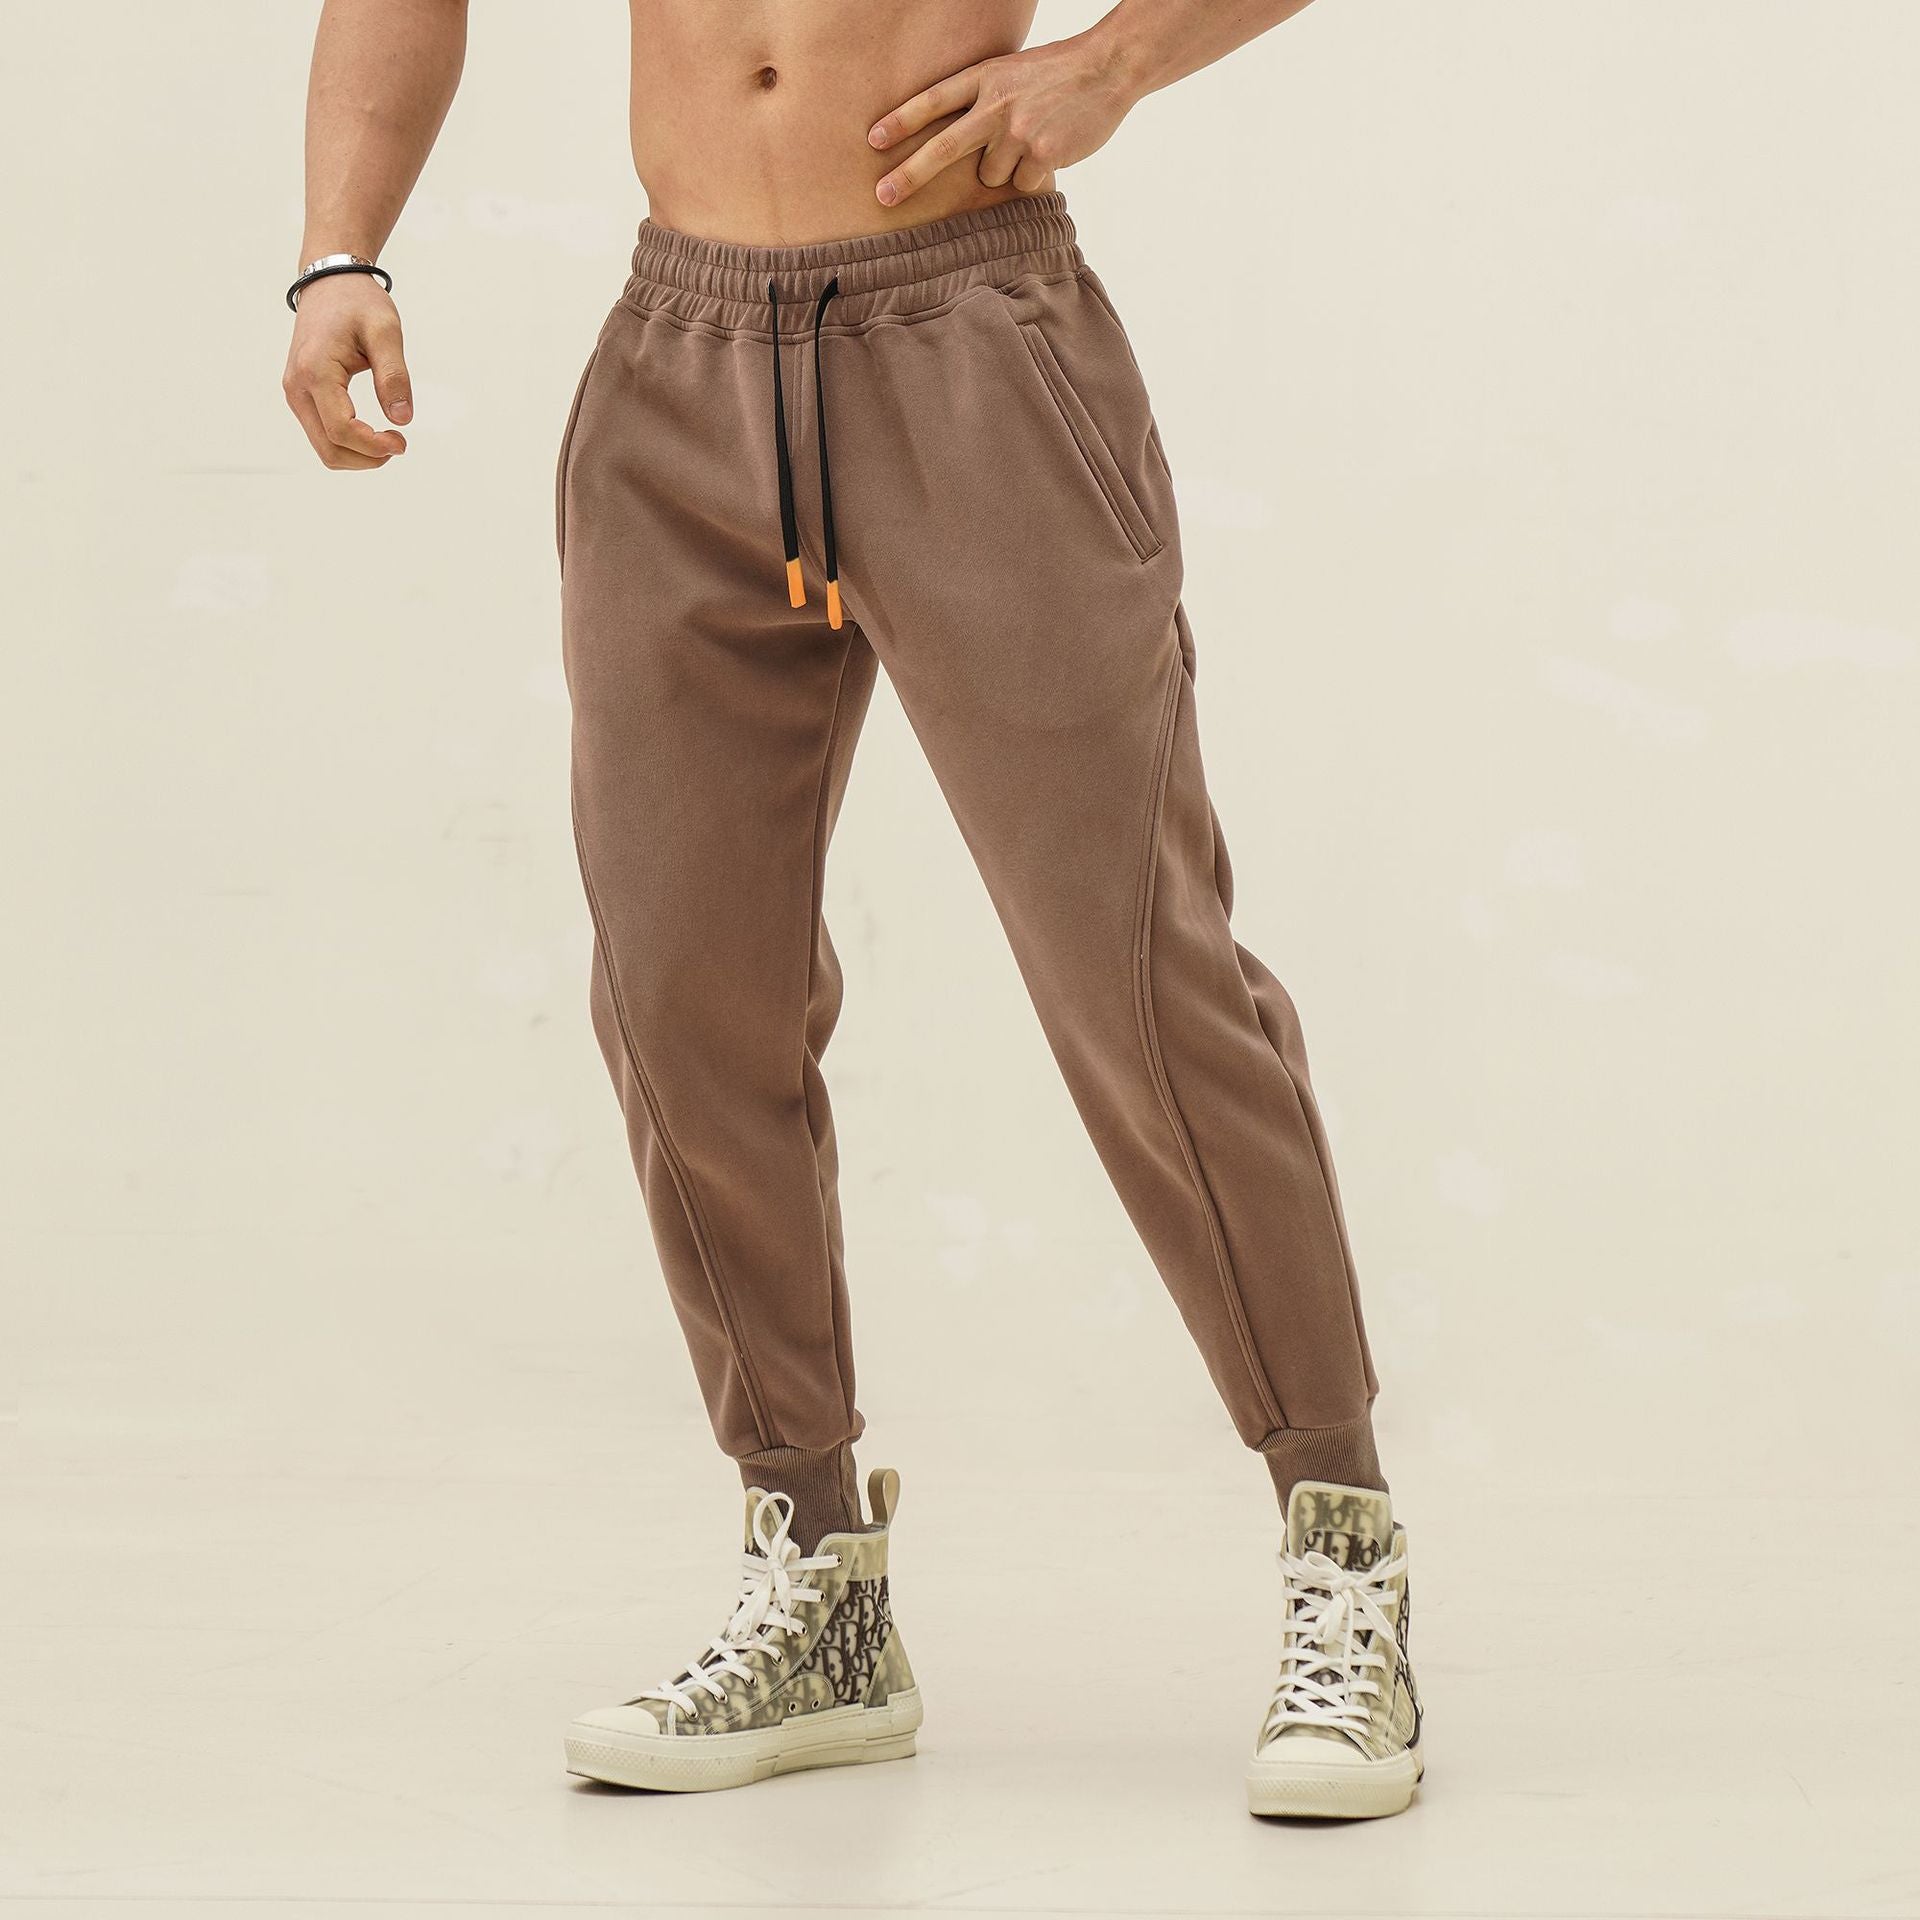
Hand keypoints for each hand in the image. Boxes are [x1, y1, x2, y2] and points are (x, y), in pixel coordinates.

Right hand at [281, 273, 412, 470]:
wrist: (329, 283)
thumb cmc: (357, 302)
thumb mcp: (385, 331)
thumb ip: (394, 375)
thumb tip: (402, 419)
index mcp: (315, 371)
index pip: (342, 430)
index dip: (375, 446)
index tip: (403, 440)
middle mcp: (297, 387)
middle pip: (329, 449)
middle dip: (367, 458)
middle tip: (399, 443)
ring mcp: (296, 393)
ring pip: (324, 447)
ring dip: (358, 454)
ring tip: (387, 438)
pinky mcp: (301, 395)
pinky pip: (322, 434)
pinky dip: (348, 443)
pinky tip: (371, 431)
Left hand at [868, 32, 1137, 208]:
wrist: (1107, 67)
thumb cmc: (1056, 73)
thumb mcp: (1011, 71)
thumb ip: (981, 98)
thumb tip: (952, 142)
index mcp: (985, 77)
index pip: (934, 101)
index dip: (902, 121)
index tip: (873, 141)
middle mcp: (996, 105)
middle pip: (944, 147)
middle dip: (909, 175)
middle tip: (881, 196)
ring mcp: (1019, 132)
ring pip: (990, 175)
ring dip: (1005, 167)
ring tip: (1032, 138)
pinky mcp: (1043, 155)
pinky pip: (1022, 184)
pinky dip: (1033, 175)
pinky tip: (1052, 148)